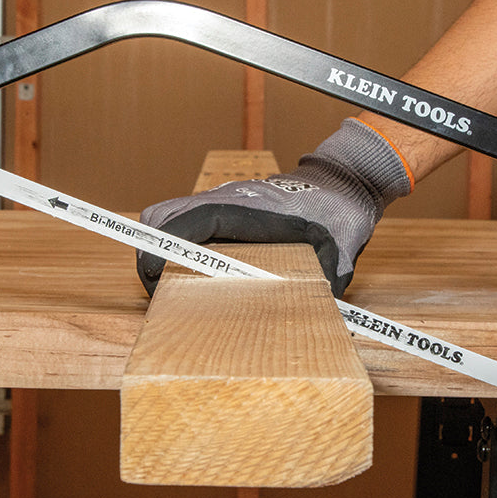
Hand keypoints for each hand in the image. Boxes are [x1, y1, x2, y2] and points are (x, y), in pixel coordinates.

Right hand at [137, 118, 411, 297]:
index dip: (164, 246)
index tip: (153, 274)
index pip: (190, 221)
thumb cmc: (339, 214)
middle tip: (162, 289)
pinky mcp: (224, 209)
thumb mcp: (337, 251)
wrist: (342, 184)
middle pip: (164, 216)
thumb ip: (324, 280)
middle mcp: (227, 200)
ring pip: (171, 218)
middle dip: (153, 251)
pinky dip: (179, 245)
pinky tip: (197, 274)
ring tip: (173, 286)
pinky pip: (187, 223)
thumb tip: (316, 313)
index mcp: (248, 209)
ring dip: (163, 249)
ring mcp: (222, 202)